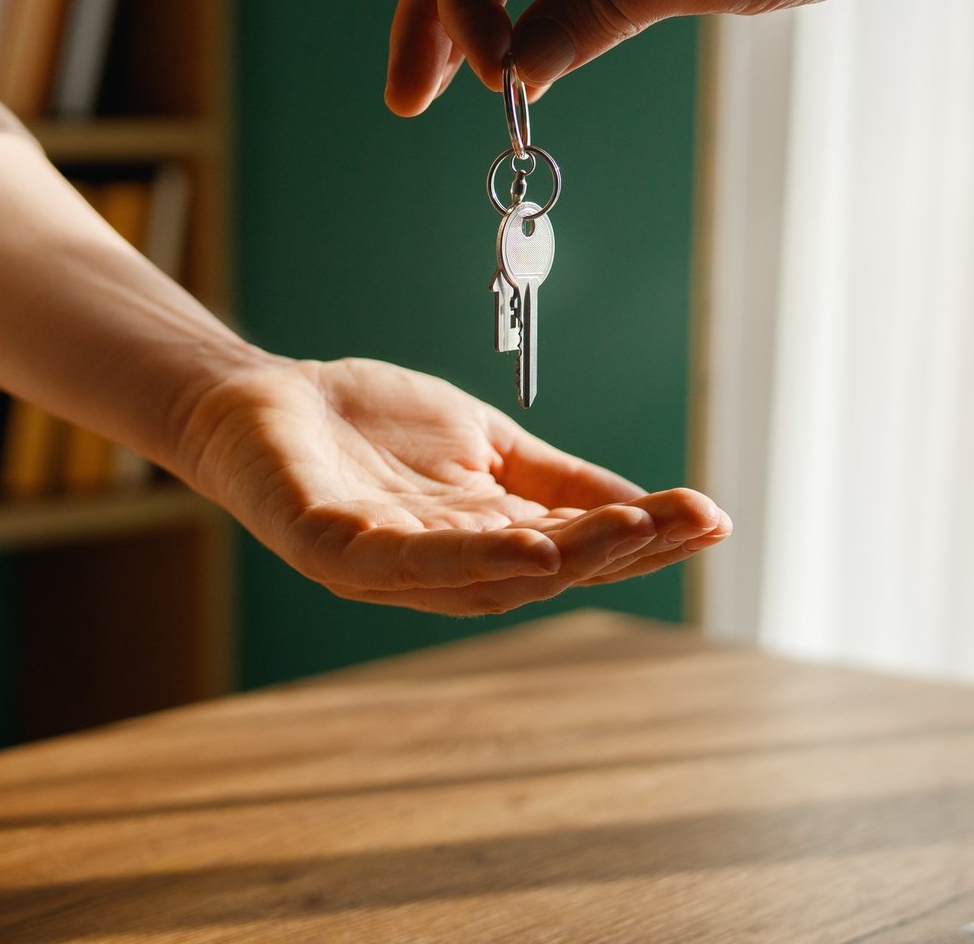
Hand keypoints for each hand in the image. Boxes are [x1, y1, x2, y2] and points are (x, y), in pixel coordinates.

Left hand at [175, 358, 729, 614]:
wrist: (261, 397)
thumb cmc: (368, 428)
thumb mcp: (485, 446)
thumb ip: (555, 480)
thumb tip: (651, 509)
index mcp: (481, 543)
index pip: (573, 548)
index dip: (643, 539)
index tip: (712, 516)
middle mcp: (440, 568)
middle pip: (544, 571)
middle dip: (623, 549)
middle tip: (694, 521)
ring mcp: (384, 565)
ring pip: (487, 576)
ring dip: (565, 559)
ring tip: (634, 535)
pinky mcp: (330, 547)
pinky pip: (405, 565)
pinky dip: (467, 562)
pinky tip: (529, 551)